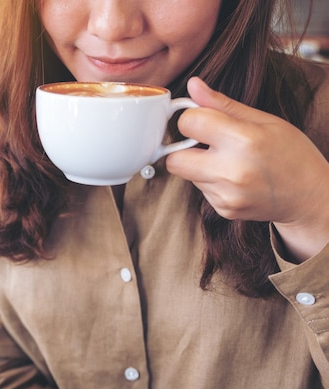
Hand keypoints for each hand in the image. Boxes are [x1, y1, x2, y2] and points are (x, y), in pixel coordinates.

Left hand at [166, 77, 328, 261]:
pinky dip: (210, 181)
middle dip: (182, 148)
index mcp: (243, 140)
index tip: (203, 120)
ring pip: (186, 175)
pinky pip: (200, 190)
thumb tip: (193, 84)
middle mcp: (231, 171)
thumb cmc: (290, 152)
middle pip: (174, 159)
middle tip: (205, 143)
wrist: (309, 197)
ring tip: (227, 161)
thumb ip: (222, 104)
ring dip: (198, 165)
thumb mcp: (264, 120)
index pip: (188, 123)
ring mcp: (226, 195)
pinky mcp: (223, 209)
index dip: (191, 118)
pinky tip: (233, 178)